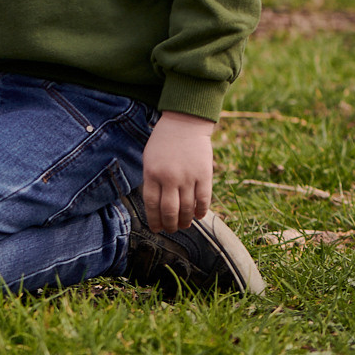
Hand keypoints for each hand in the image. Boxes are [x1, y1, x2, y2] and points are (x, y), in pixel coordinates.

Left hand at [141, 111, 214, 232]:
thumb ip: (152, 180)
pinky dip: (201, 211)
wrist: (184, 124)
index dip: (154, 220)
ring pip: (186, 208)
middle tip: (171, 230)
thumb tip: (156, 206)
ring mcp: (188, 177)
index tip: (156, 229)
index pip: (151, 204)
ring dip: (185, 221)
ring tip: (184, 225)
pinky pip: (203, 199)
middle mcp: (169, 177)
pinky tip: (198, 216)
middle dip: (170, 225)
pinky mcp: (204, 175)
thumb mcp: (149, 159)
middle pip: (169, 210)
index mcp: (152, 174)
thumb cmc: (164, 142)